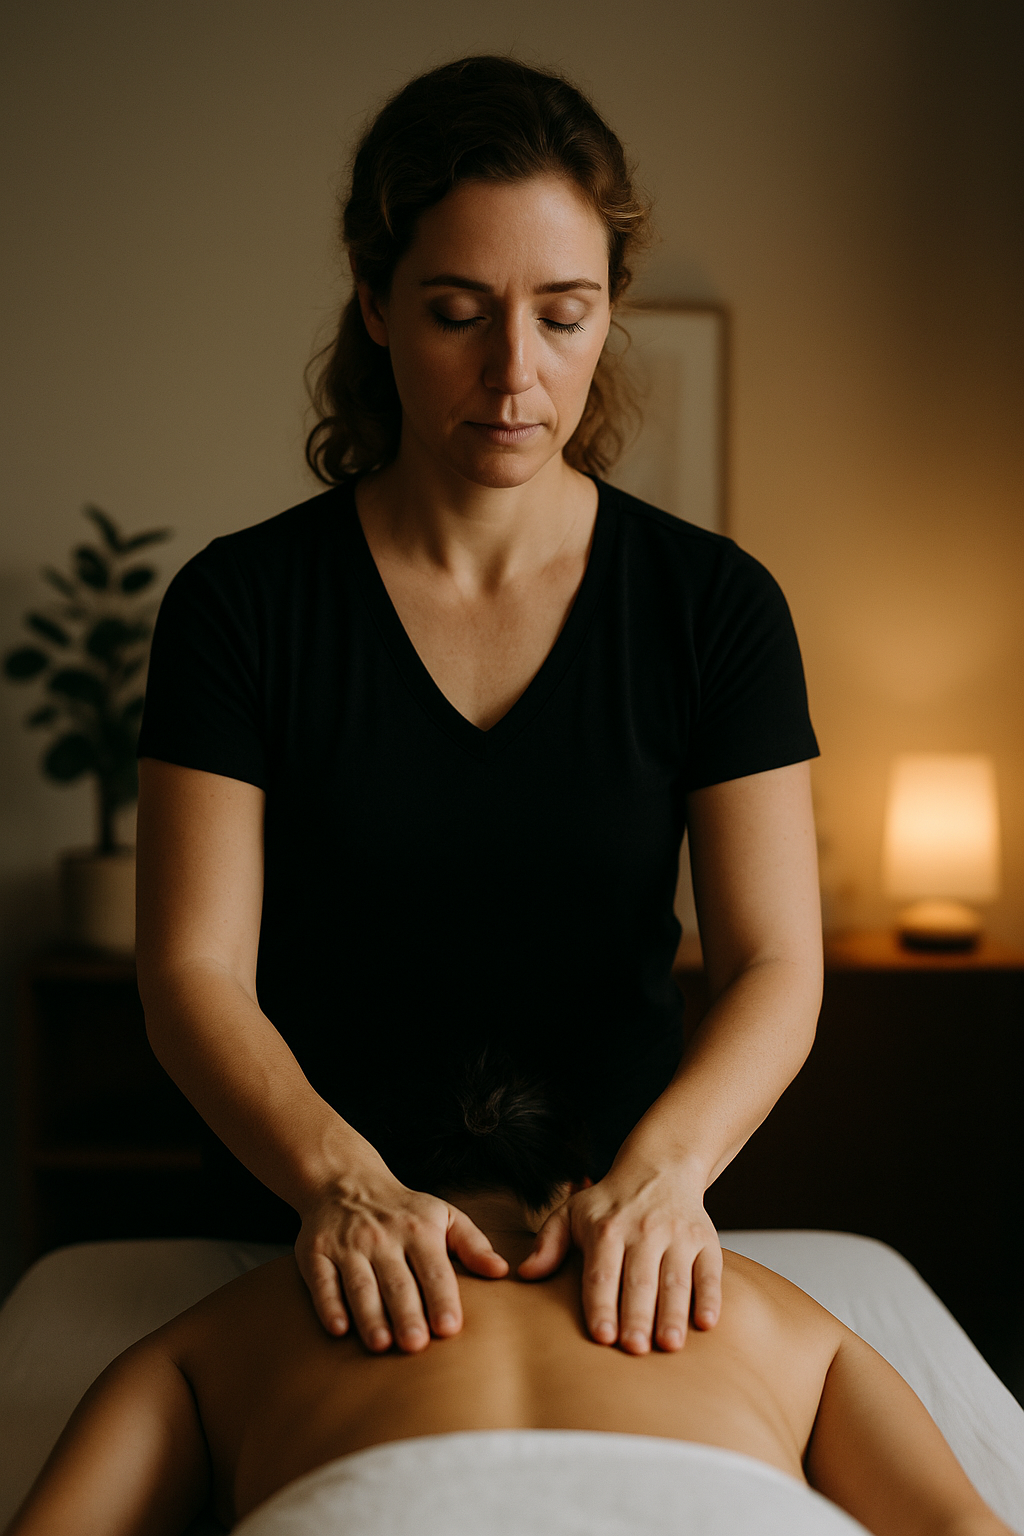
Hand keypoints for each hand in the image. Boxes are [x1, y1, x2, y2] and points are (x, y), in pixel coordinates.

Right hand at [294, 1166, 507, 1351]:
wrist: (345, 1182)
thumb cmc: (404, 1210)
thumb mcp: (443, 1216)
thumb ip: (473, 1244)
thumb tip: (501, 1271)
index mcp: (418, 1229)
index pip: (433, 1268)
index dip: (442, 1297)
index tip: (450, 1328)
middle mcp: (382, 1237)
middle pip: (396, 1281)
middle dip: (406, 1312)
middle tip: (416, 1345)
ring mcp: (347, 1245)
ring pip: (359, 1284)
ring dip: (370, 1315)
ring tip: (382, 1344)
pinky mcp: (315, 1253)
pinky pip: (322, 1281)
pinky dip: (329, 1305)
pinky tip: (338, 1329)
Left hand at [518, 1161, 721, 1353]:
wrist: (660, 1167)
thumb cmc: (609, 1203)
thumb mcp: (571, 1213)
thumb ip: (548, 1244)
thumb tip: (525, 1273)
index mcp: (606, 1229)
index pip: (602, 1273)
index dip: (602, 1305)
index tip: (602, 1336)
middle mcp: (643, 1231)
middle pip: (639, 1280)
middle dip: (637, 1315)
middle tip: (635, 1349)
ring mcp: (677, 1235)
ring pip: (675, 1279)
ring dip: (673, 1313)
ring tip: (669, 1345)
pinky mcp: (705, 1240)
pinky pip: (709, 1271)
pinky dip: (710, 1296)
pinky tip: (706, 1322)